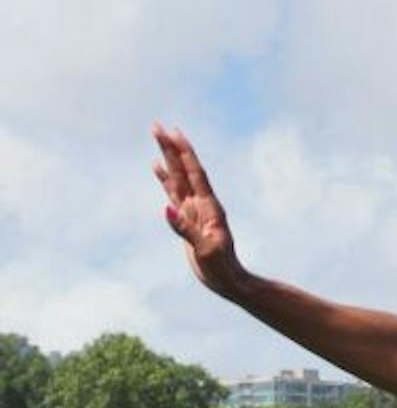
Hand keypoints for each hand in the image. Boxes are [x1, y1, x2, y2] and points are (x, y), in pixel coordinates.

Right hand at [152, 123, 242, 292]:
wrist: (229, 282)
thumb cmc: (222, 269)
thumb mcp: (206, 251)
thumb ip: (186, 229)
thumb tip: (168, 208)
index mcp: (209, 208)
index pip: (194, 173)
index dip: (185, 152)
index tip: (174, 131)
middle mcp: (202, 204)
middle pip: (183, 169)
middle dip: (171, 147)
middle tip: (156, 125)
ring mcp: (193, 210)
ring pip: (177, 177)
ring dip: (167, 157)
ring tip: (157, 136)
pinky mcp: (186, 218)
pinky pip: (173, 193)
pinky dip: (164, 178)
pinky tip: (156, 166)